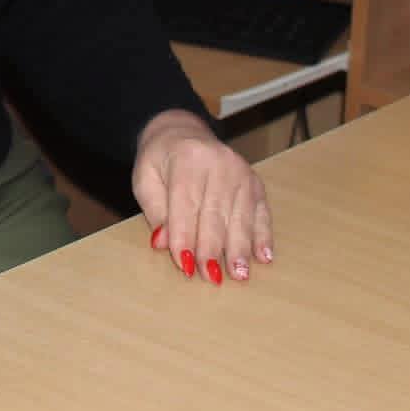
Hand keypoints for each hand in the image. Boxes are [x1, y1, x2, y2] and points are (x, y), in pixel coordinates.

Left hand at [131, 108, 272, 285]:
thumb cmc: (161, 161)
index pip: (185, 204)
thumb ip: (154, 211)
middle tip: (211, 278)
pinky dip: (263, 237)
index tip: (184, 265)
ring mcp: (241, 172)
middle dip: (212, 249)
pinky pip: (261, 213)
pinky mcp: (255, 183)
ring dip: (239, 249)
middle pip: (215, 214)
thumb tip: (162, 243)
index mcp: (186, 158)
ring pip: (240, 217)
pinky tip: (263, 257)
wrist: (182, 133)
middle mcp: (218, 163)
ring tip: (239, 275)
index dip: (184, 237)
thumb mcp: (146, 179)